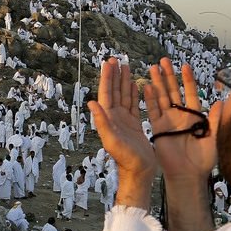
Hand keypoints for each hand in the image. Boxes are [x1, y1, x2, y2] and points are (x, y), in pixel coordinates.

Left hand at [88, 59, 157, 207]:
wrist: (138, 171)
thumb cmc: (125, 158)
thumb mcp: (112, 140)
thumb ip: (101, 122)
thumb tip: (91, 102)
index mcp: (108, 118)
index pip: (106, 93)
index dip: (107, 77)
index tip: (108, 62)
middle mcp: (114, 117)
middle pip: (114, 91)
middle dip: (114, 75)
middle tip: (116, 59)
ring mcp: (124, 120)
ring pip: (124, 95)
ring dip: (124, 81)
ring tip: (125, 66)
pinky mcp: (134, 124)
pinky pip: (134, 104)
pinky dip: (134, 93)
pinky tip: (135, 84)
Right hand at [145, 58, 219, 182]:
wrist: (189, 175)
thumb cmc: (204, 159)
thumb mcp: (215, 137)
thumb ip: (216, 119)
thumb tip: (220, 102)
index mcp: (194, 115)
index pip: (190, 92)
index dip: (187, 79)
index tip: (184, 66)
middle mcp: (179, 115)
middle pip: (172, 91)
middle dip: (168, 76)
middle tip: (163, 60)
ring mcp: (167, 121)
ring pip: (161, 97)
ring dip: (157, 83)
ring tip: (153, 68)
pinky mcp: (158, 129)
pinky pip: (153, 111)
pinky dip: (149, 99)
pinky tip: (147, 87)